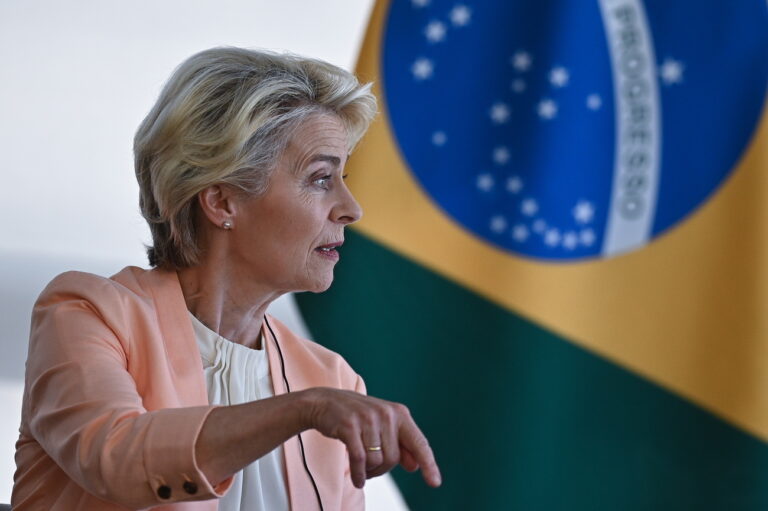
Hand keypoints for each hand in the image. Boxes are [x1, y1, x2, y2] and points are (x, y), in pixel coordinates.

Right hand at [301, 387, 441, 488]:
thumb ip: (399, 444)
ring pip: (376, 461)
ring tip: (360, 467)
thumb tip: (415, 465)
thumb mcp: (381, 426)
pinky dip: (359, 474)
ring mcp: (368, 418)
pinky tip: (357, 480)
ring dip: (368, 471)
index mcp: (399, 413)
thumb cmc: (357, 418)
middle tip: (370, 466)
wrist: (325, 402)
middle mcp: (386, 413)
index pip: (418, 442)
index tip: (435, 483)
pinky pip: (359, 460)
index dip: (428, 464)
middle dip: (381, 469)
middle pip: (393, 458)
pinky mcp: (350, 426)